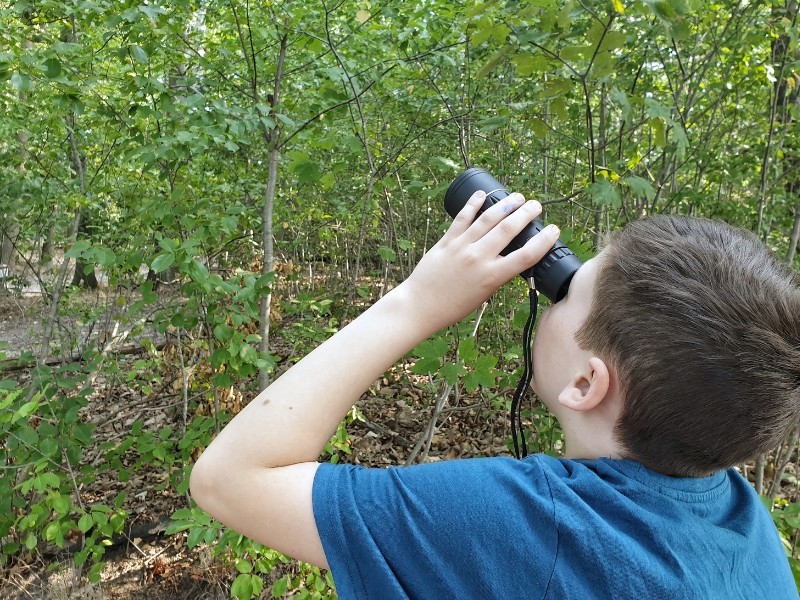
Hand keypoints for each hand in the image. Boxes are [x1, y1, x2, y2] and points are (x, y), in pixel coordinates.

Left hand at [398, 190, 559, 333]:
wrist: (420, 306)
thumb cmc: (452, 307)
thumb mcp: (483, 295)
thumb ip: (496, 275)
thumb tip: (509, 259)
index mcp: (492, 277)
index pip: (526, 255)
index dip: (544, 241)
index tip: (554, 230)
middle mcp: (479, 259)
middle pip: (509, 229)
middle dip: (526, 213)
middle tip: (536, 205)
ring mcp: (461, 247)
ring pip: (488, 219)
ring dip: (505, 205)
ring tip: (517, 197)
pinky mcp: (446, 241)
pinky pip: (462, 218)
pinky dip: (473, 204)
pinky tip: (482, 195)